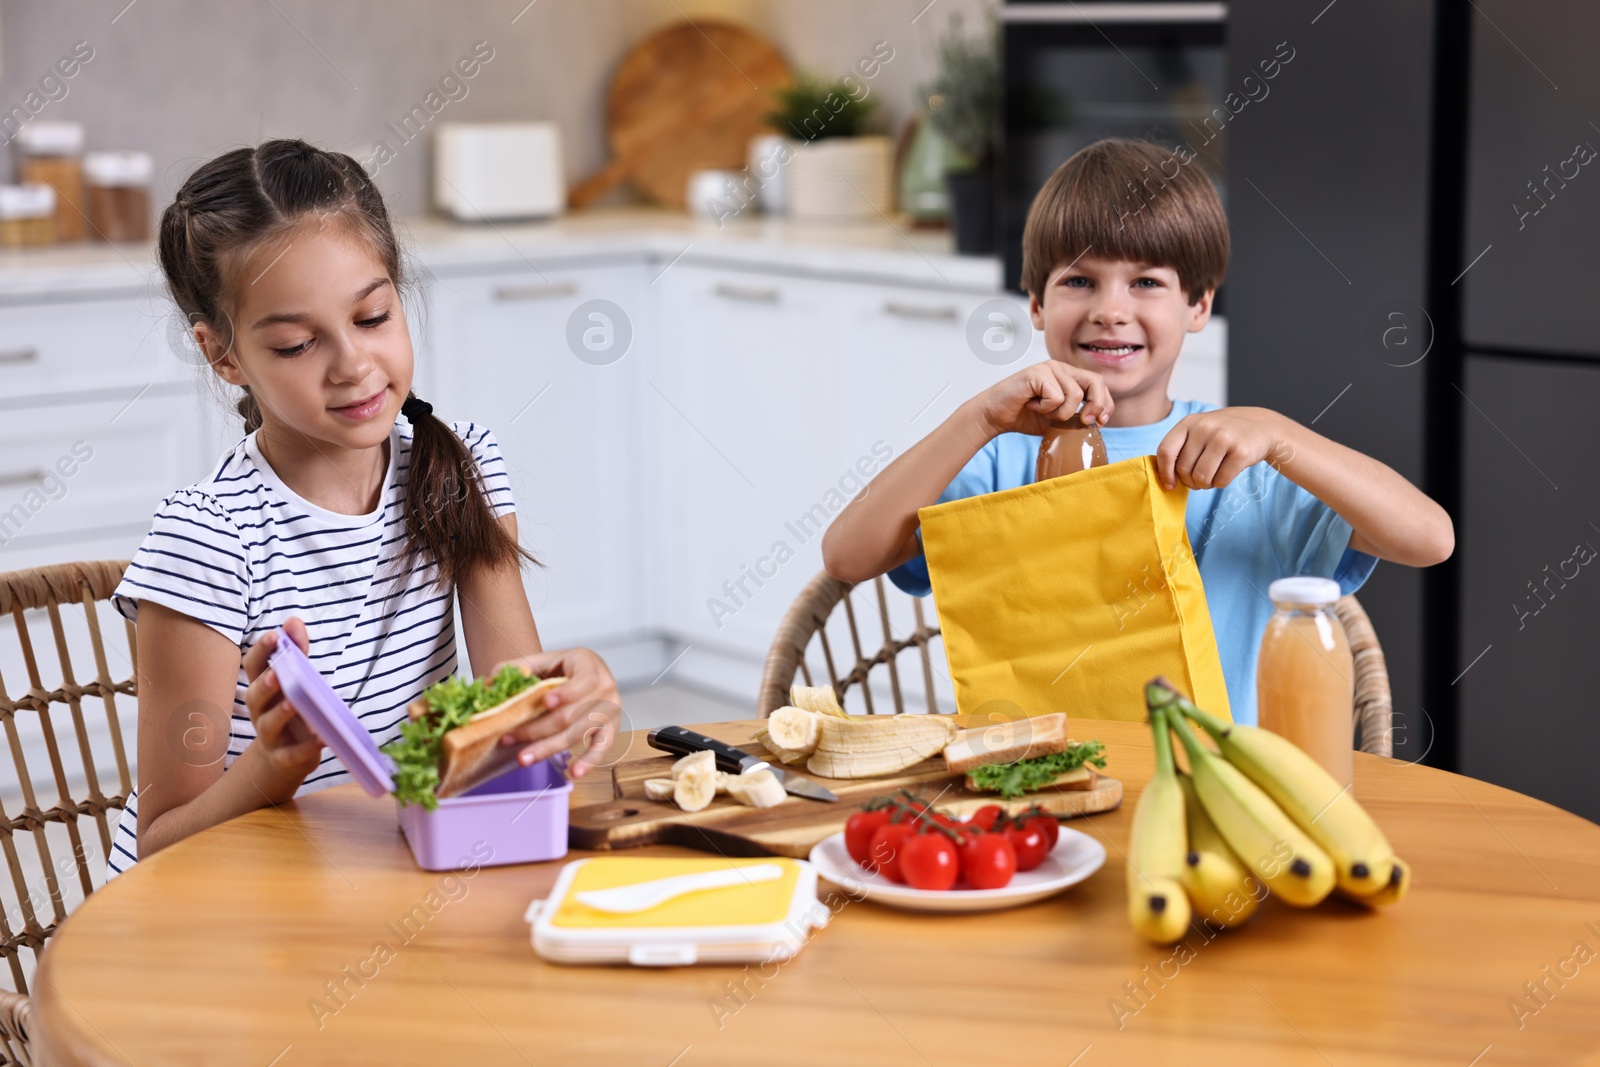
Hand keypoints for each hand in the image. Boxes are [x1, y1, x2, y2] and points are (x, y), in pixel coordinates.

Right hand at [241, 618, 323, 800]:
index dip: (261, 651)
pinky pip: (292, 754)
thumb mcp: (295, 680)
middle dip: (265, 683)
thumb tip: (293, 620)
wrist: (284, 758)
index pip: (253, 666)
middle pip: (254, 696)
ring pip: (268, 724)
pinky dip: (305, 747)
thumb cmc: (290, 710)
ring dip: (281, 713)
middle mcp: (260, 711)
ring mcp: (270, 736)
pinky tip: (320, 738)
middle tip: (278, 673)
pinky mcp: (285, 758)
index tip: (274, 635)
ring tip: (294, 703)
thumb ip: (297, 652)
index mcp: (262, 688)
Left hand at [492, 647, 622, 778]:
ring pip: (578, 734)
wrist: (585, 672)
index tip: (545, 702)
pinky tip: (574, 772)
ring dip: (549, 748)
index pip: (582, 682)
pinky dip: (589, 761)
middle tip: (510, 738)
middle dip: (538, 729)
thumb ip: (518, 667)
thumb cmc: (564, 667)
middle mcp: (606, 688)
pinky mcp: (610, 729)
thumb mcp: (544, 660)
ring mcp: (610, 711)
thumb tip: (491, 681)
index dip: (565, 693)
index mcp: (590, 666)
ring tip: (524, 758)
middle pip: (571, 715)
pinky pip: (601, 748)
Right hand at [970, 360, 1113, 438]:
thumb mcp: (1058, 419)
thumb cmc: (1024, 416)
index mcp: (1068, 376)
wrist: (995, 416)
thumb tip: (1100, 420)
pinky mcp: (1038, 372)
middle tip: (1084, 421)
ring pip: (1075, 394)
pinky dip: (1046, 408)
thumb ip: (1077, 415)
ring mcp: (1049, 367)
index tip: (1101, 422)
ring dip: (1061, 413)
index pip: (1098, 384)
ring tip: (1043, 412)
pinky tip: (1032, 404)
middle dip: (1096, 406)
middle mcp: (1061, 368)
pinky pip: (1056, 396)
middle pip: (1095, 382)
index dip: (1105, 403)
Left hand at [1155, 407, 1293, 490]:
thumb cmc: (1222, 434)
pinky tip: (1226, 473)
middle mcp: (1205, 427)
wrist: (1262, 426)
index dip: (1164, 473)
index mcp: (1189, 422)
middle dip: (1190, 482)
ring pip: (1201, 478)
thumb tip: (1166, 481)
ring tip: (1212, 476)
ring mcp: (1224, 438)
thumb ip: (1180, 449)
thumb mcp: (1199, 430)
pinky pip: (1221, 481)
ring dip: (1205, 484)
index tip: (1170, 485)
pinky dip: (1221, 483)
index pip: (1166, 451)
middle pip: (1184, 470)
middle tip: (1200, 479)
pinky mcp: (1241, 452)